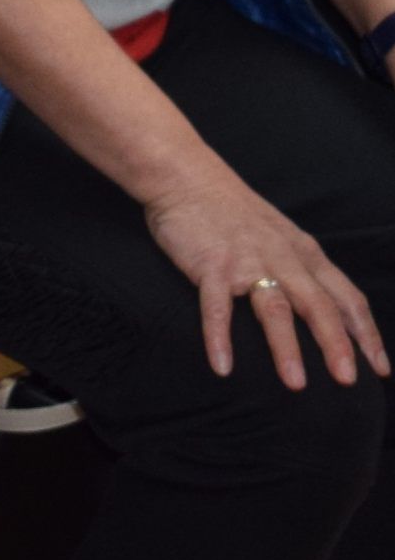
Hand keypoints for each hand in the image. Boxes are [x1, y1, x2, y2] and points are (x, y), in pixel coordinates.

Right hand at [140, 157, 387, 387]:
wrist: (185, 175)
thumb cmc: (232, 211)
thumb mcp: (281, 235)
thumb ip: (302, 269)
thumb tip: (326, 311)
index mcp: (304, 253)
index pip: (346, 297)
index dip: (365, 334)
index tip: (379, 369)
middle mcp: (282, 257)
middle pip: (318, 306)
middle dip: (336, 345)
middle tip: (347, 382)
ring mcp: (246, 261)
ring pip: (274, 308)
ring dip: (286, 348)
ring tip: (295, 384)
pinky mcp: (210, 263)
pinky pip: (216, 306)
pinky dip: (220, 337)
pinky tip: (222, 366)